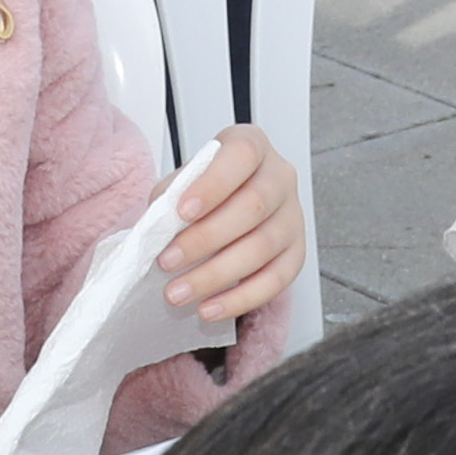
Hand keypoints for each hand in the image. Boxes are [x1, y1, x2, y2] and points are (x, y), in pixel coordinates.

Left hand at [154, 124, 306, 325]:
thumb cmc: (204, 190)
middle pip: (253, 207)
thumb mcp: (184, 180)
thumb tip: (158, 227)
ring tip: (178, 292)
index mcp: (252, 146)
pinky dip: (239, 299)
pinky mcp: (297, 252)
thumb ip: (172, 195)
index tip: (182, 211)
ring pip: (262, 248)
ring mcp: (294, 216)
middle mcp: (280, 177)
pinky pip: (275, 281)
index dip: (213, 184)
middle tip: (167, 261)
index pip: (241, 156)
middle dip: (205, 239)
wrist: (227, 205)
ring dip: (215, 275)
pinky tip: (209, 308)